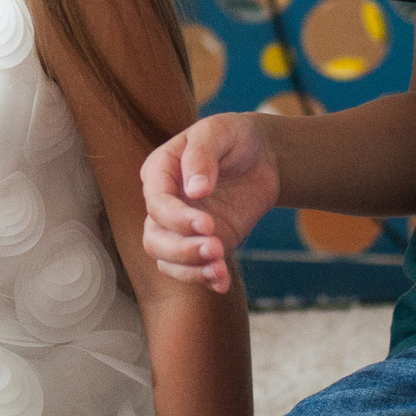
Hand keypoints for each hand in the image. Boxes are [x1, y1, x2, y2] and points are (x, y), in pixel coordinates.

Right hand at [139, 115, 279, 292]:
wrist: (261, 155)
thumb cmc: (233, 137)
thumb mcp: (218, 132)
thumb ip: (201, 156)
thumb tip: (194, 191)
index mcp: (160, 172)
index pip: (156, 203)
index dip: (177, 218)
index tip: (208, 224)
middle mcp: (165, 204)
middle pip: (155, 238)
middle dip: (181, 249)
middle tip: (215, 248)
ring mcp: (182, 228)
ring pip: (167, 259)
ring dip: (190, 269)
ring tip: (219, 270)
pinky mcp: (204, 243)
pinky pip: (193, 269)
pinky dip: (204, 280)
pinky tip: (222, 283)